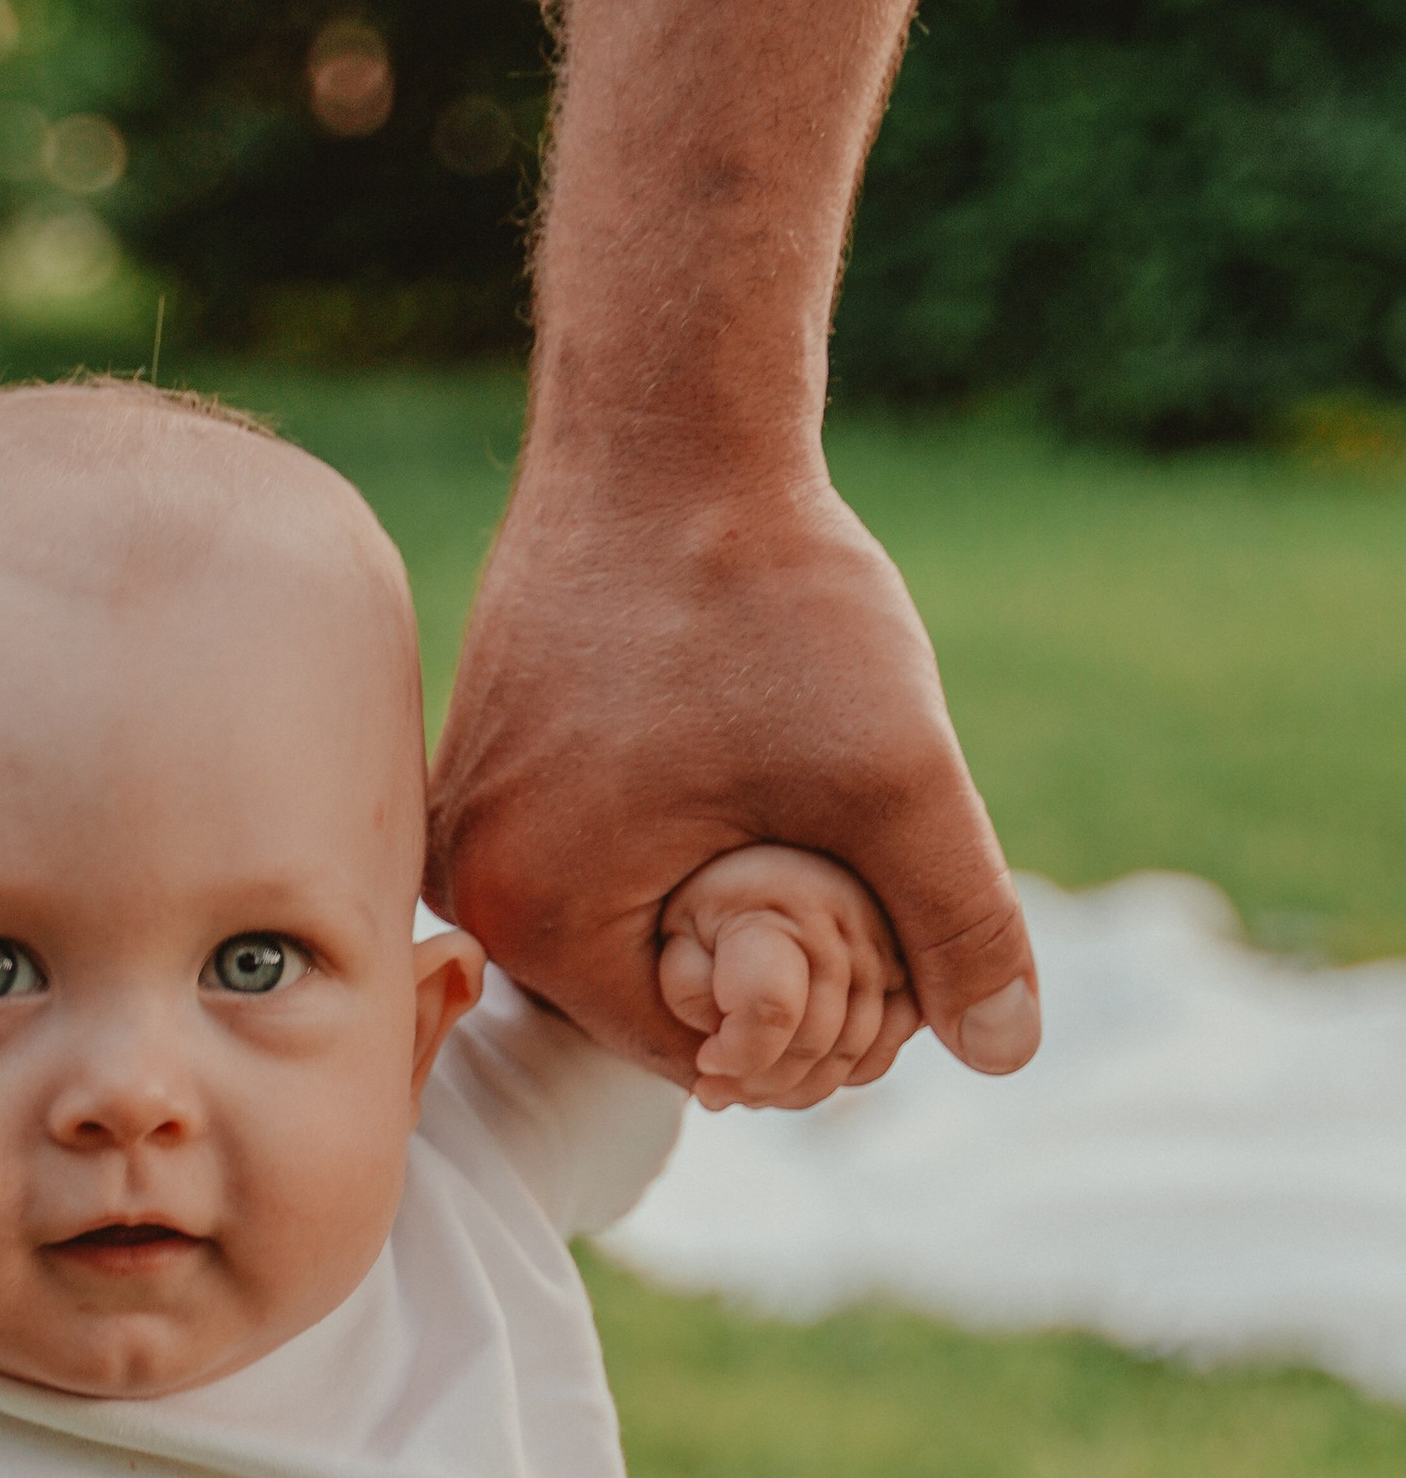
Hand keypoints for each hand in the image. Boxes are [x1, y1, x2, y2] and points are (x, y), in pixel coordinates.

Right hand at [426, 454, 1039, 1086]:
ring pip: (632, 922)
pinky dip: (677, 841)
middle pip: (656, 995)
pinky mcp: (487, 762)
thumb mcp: (895, 772)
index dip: (812, 1025)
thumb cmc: (768, 592)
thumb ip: (960, 919)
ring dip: (724, 901)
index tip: (885, 944)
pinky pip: (596, 853)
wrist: (668, 424)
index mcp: (540, 917)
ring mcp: (468, 821)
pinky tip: (744, 770)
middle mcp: (475, 885)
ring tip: (804, 813)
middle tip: (862, 876)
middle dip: (768, 965)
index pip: (697, 1053)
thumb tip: (1009, 1051)